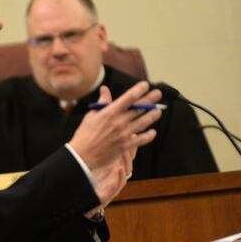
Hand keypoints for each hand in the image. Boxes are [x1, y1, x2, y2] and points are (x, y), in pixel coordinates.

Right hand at [70, 82, 158, 205]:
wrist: (83, 156)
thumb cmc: (85, 135)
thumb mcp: (91, 115)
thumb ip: (102, 102)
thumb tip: (105, 89)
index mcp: (110, 112)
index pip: (129, 97)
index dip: (139, 90)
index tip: (145, 85)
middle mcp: (119, 122)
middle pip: (139, 108)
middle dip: (150, 99)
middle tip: (158, 94)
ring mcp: (124, 134)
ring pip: (144, 122)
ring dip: (153, 115)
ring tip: (158, 111)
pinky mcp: (126, 146)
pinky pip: (142, 139)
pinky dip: (149, 135)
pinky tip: (152, 132)